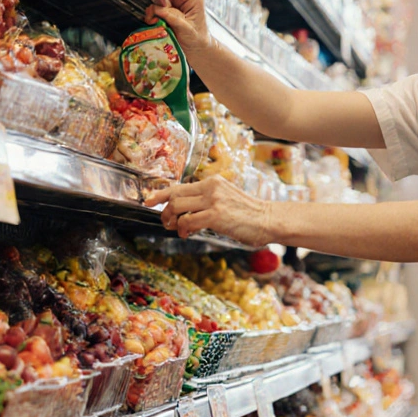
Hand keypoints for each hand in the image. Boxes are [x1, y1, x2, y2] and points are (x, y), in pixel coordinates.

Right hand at [144, 0, 211, 54]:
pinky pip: (157, 4)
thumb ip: (172, 17)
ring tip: (156, 20)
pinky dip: (153, 12)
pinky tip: (154, 21)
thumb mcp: (185, 28)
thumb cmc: (196, 38)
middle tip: (158, 11)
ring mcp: (177, 2)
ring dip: (155, 7)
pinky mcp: (171, 7)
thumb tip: (158, 9)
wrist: (197, 47)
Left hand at [144, 176, 270, 245]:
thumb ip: (208, 199)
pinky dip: (183, 229)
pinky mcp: (216, 215)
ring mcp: (214, 201)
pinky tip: (187, 234)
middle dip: (165, 211)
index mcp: (213, 182)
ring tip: (176, 229)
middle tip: (167, 223)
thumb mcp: (227, 198)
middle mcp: (211, 188)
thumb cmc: (250, 214)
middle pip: (175, 196)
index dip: (160, 194)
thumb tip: (186, 211)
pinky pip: (188, 221)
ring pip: (177, 207)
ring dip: (172, 221)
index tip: (148, 201)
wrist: (269, 219)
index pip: (180, 186)